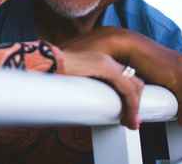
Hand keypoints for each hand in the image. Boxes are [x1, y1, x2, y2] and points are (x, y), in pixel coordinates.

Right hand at [59, 26, 181, 129]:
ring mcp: (106, 61)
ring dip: (135, 106)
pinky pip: (127, 88)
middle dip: (135, 103)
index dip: (129, 97)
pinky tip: (128, 115)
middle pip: (133, 81)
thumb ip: (89, 86)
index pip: (124, 78)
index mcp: (100, 60)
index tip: (126, 114)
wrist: (46, 62)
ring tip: (130, 122)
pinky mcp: (105, 67)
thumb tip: (93, 103)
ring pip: (134, 85)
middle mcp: (106, 59)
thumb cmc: (56, 72)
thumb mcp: (78, 81)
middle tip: (131, 121)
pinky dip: (131, 104)